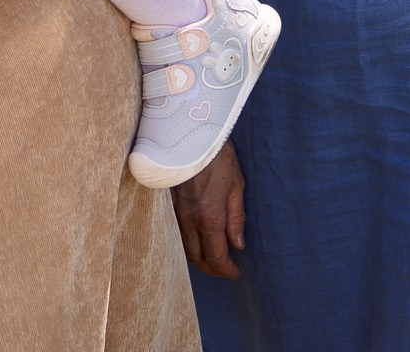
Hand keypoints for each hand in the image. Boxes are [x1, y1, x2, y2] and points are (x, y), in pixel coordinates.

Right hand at [173, 141, 245, 278]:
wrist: (189, 135)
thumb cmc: (218, 157)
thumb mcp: (236, 186)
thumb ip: (237, 218)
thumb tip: (238, 245)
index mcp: (210, 217)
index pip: (216, 256)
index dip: (226, 270)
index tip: (236, 273)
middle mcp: (190, 220)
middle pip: (198, 258)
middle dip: (212, 269)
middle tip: (226, 270)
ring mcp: (178, 214)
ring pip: (186, 248)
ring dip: (200, 258)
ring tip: (214, 258)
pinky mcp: (171, 205)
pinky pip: (179, 234)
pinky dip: (189, 245)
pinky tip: (199, 241)